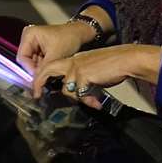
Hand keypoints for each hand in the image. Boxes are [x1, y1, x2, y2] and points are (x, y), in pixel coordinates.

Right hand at [16, 21, 88, 72]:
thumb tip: (35, 83)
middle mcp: (29, 38)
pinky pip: (37, 62)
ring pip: (32, 63)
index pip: (22, 57)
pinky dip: (43, 67)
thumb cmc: (69, 37)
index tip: (37, 78)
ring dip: (40, 69)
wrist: (80, 34)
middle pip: (26, 61)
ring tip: (50, 72)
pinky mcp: (39, 49)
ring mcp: (34, 44)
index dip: (29, 69)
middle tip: (43, 78)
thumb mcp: (55, 55)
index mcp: (29, 35)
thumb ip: (43, 69)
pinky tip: (50, 69)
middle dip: (35, 70)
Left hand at [33, 44, 161, 106]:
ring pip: (65, 89)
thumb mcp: (93, 71)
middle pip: (47, 70)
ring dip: (77, 98)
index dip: (43, 77)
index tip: (39, 89)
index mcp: (74, 59)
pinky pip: (79, 95)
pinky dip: (87, 101)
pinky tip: (96, 103)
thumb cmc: (114, 66)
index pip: (52, 66)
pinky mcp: (83, 76)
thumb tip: (78, 94)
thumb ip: (82, 80)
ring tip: (92, 100)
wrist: (126, 59)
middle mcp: (72, 62)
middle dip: (38, 83)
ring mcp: (76, 68)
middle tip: (35, 95)